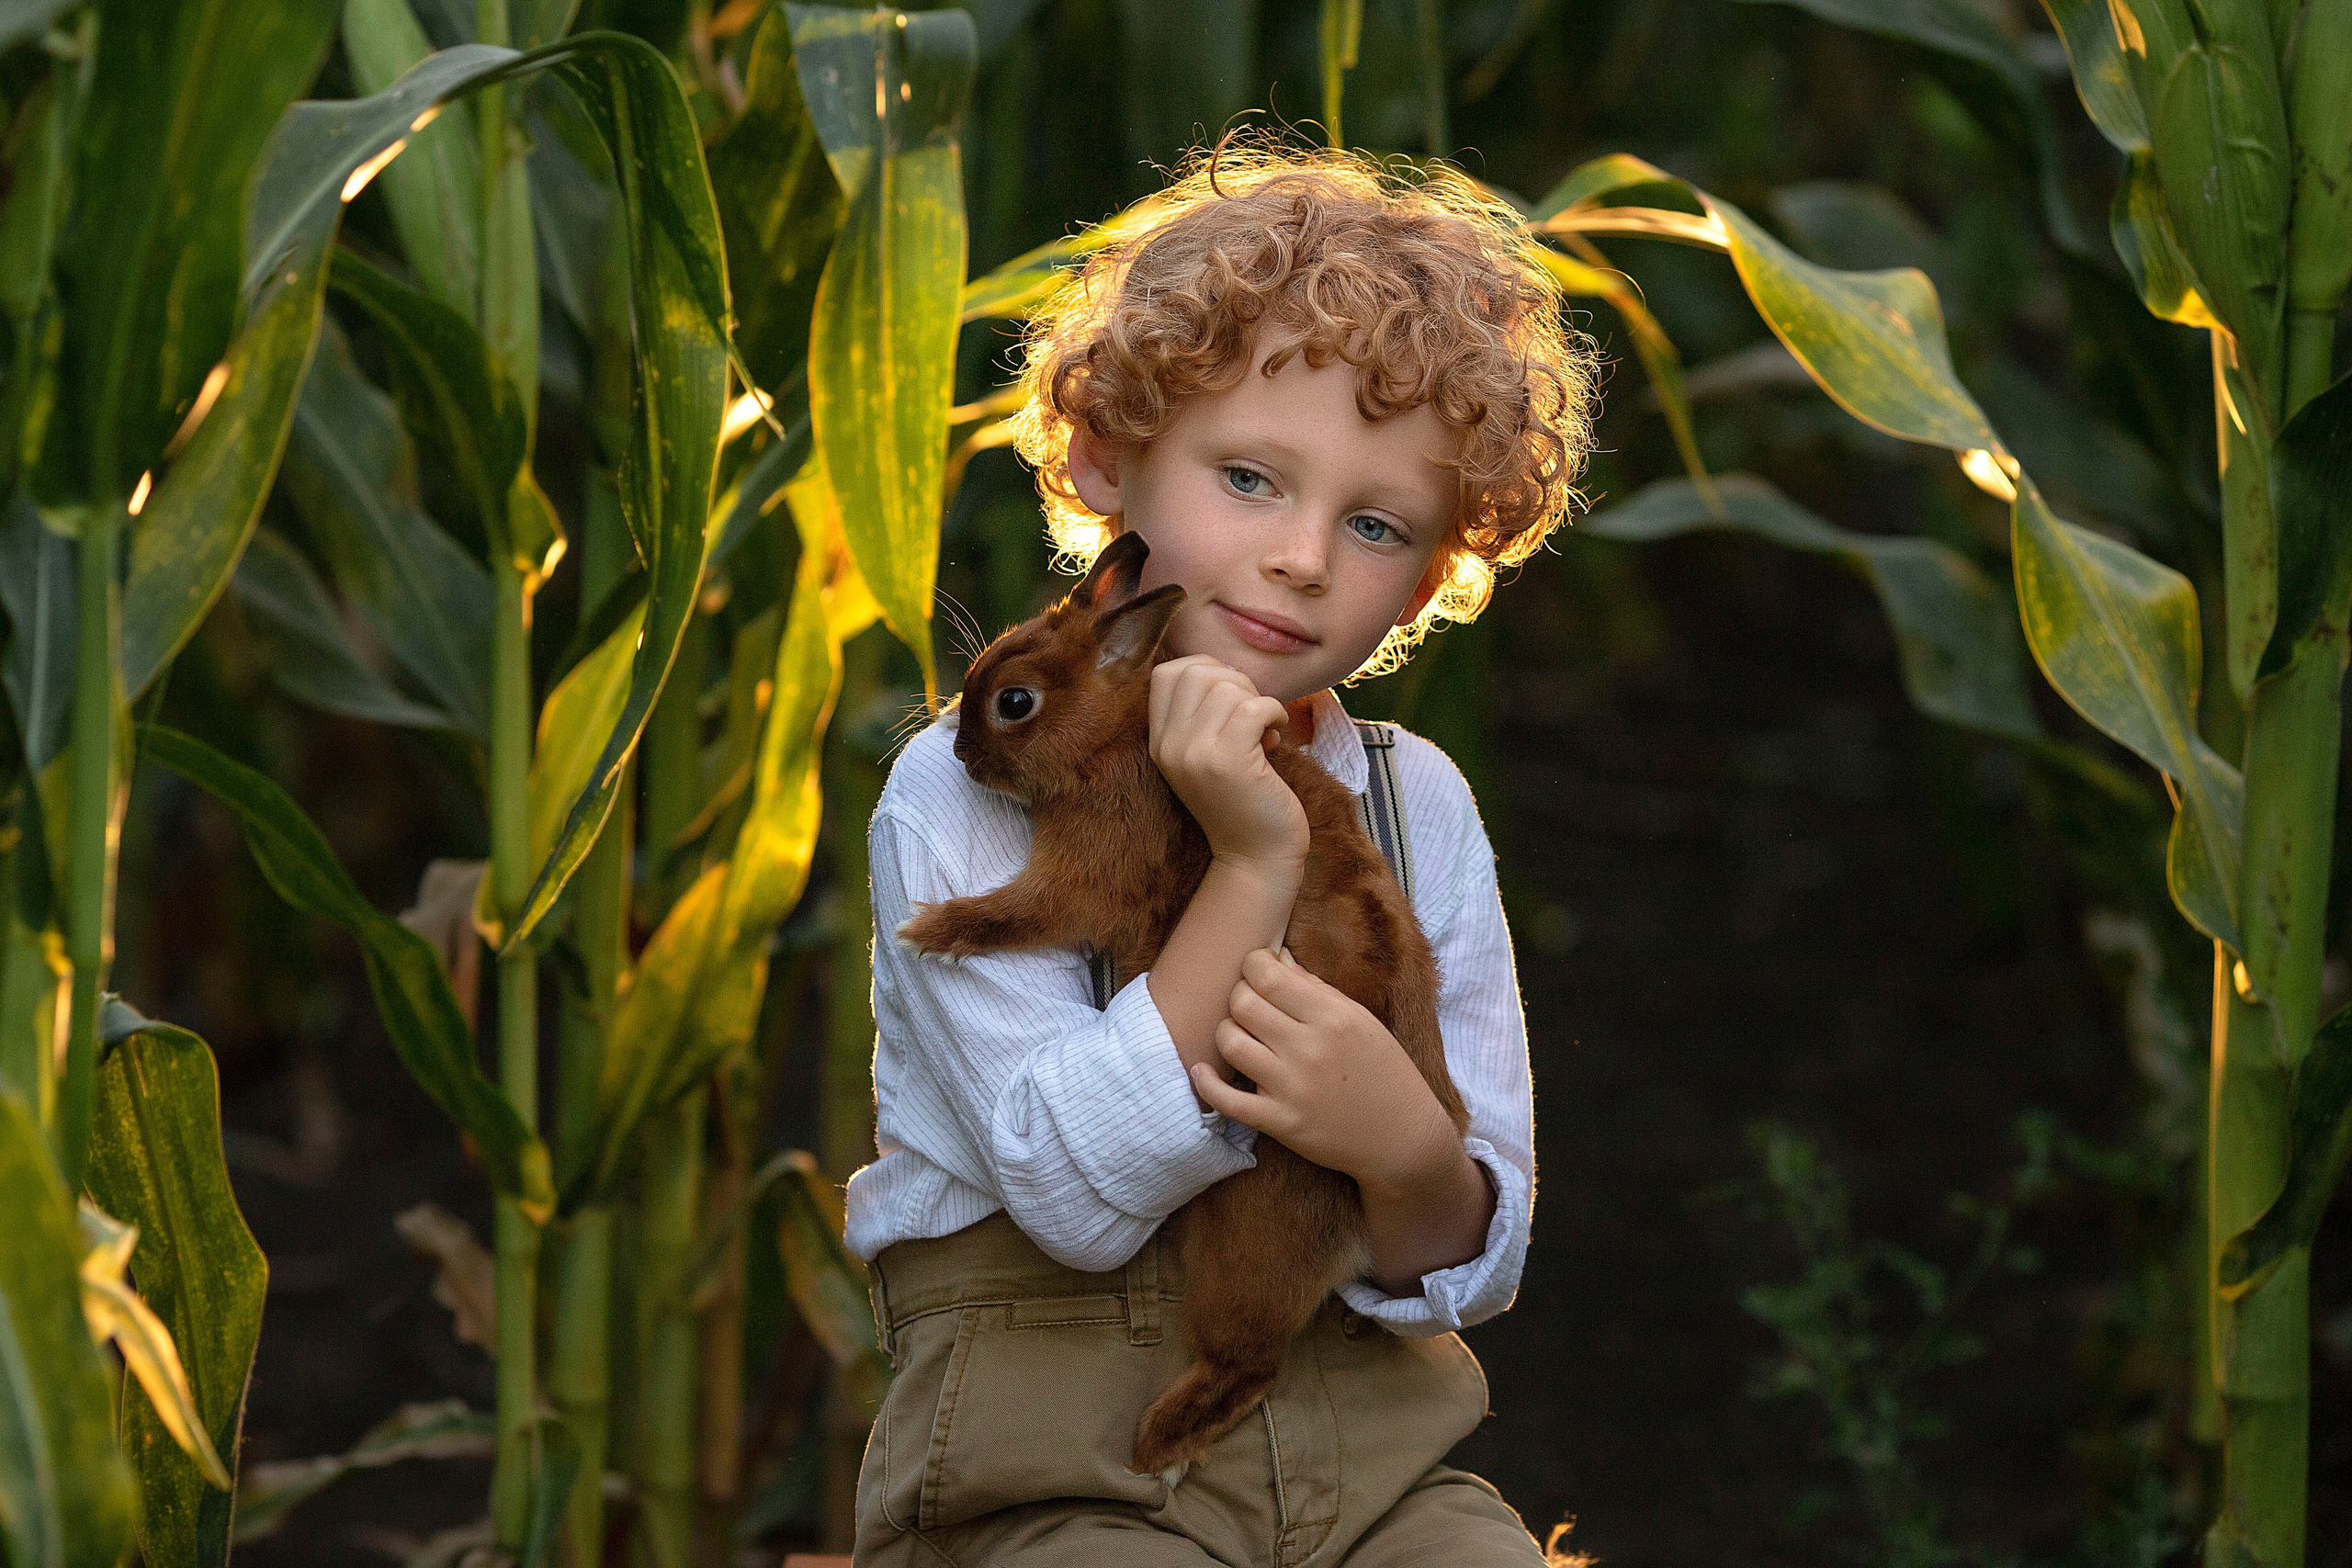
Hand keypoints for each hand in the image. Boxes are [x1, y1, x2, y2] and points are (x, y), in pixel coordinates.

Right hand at [1148, 656, 1307, 868]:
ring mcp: (1195, 754)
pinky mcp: (1228, 763)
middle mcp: (1170, 746)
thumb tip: (1226, 669)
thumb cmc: (1243, 799)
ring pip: (1227, 687)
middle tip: (1252, 713)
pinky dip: (1275, 713)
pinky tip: (1275, 737)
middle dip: (1235, 681)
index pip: (1166, 673)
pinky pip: (1255, 707)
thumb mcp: (1209, 753)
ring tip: (1263, 729)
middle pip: (1197, 671)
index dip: (1205, 670)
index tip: (1230, 697)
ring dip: (1258, 700)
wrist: (1256, 856)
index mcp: (1160, 742)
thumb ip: (1205, 714)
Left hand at [1189, 949, 1458, 1189]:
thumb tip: (1276, 958)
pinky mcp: (1282, 1123)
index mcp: (1334, 1017)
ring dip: (1227, 1034)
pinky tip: (1203, 1071)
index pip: (1267, 974)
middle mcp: (1311, 1049)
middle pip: (1243, 1004)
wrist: (1403, 1136)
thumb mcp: (1360, 1020)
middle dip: (1239, 997)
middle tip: (1251, 1007)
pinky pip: (1227, 1101)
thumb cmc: (1382, 1070)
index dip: (1253, 966)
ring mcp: (1294, 1088)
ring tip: (1241, 1037)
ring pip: (1230, 1043)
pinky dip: (1207, 1083)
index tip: (1259, 974)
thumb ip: (1315, 989)